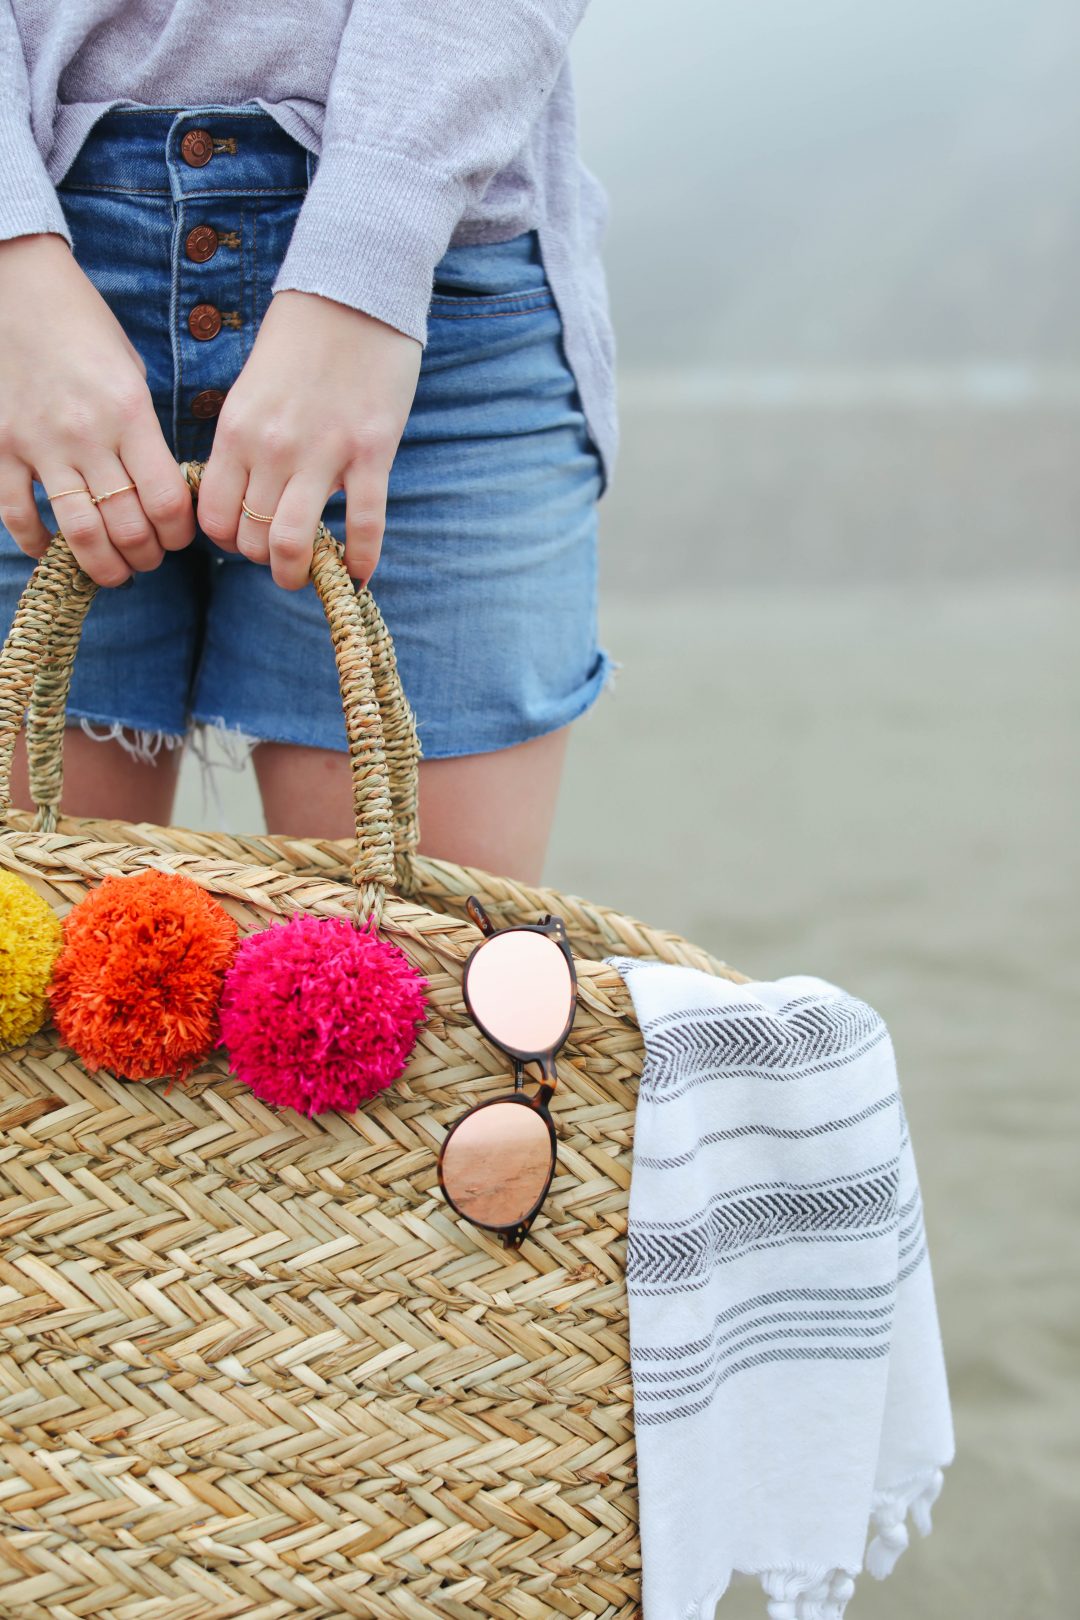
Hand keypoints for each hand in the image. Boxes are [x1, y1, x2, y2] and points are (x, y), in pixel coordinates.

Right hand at [0, 234, 195, 585]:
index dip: (179, 535)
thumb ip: (145, 433)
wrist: (18, 286)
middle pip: (128, 527)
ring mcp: (40, 444)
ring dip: (102, 565)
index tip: (179, 537)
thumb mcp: (131, 373)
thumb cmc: (85, 328)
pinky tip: (50, 551)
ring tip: (114, 572)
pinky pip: (17, 513)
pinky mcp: (1, 446)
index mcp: (131, 414)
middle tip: (148, 560)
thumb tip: (163, 490)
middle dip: (146, 558)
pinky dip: (36, 543)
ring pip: (79, 532)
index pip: (167, 502)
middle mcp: (88, 435)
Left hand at [196, 290, 421, 590]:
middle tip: (278, 556)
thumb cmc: (302, 339)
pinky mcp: (371, 453)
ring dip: (297, 572)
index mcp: (236, 431)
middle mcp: (272, 448)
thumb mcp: (252, 389)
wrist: (356, 291)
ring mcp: (323, 454)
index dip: (225, 540)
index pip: (213, 516)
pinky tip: (360, 574)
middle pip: (250, 538)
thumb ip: (245, 442)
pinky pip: (363, 525)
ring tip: (307, 573)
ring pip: (293, 543)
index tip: (243, 538)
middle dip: (262, 559)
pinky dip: (361, 560)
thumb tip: (247, 495)